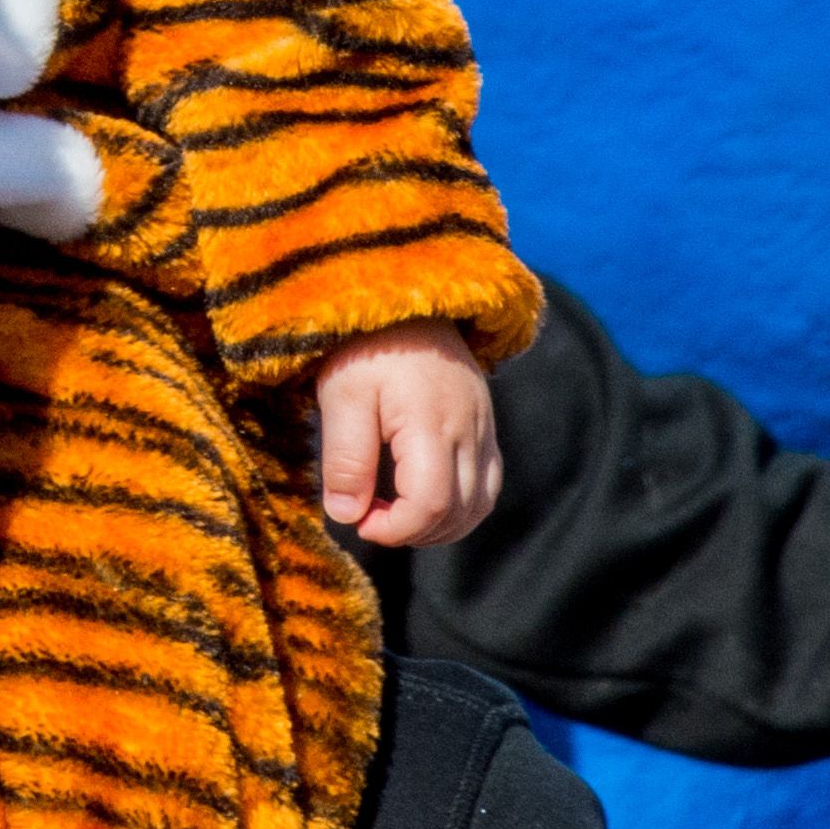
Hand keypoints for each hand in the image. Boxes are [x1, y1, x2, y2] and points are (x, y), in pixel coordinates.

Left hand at [311, 322, 499, 546]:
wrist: (406, 297)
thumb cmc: (367, 345)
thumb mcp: (341, 396)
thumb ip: (345, 459)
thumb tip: (346, 516)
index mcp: (430, 423)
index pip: (429, 504)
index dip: (394, 529)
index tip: (359, 521)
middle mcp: (468, 429)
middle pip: (458, 511)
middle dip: (413, 531)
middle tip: (371, 517)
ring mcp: (483, 427)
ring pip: (480, 504)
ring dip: (440, 526)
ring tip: (396, 514)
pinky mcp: (485, 424)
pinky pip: (489, 482)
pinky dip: (462, 506)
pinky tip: (427, 501)